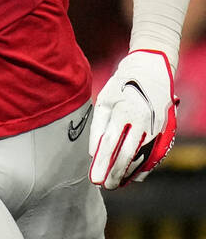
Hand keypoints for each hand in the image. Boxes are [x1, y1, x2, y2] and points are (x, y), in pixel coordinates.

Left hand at [89, 49, 177, 188]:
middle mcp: (142, 122)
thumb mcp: (104, 100)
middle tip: (104, 186)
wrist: (151, 71)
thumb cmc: (120, 85)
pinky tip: (134, 177)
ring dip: (129, 173)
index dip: (102, 163)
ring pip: (142, 158)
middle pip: (127, 155)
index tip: (94, 179)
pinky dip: (144, 167)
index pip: (110, 144)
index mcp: (123, 112)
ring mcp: (156, 128)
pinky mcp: (165, 132)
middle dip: (115, 173)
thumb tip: (93, 153)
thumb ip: (98, 126)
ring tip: (116, 184)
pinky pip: (155, 155)